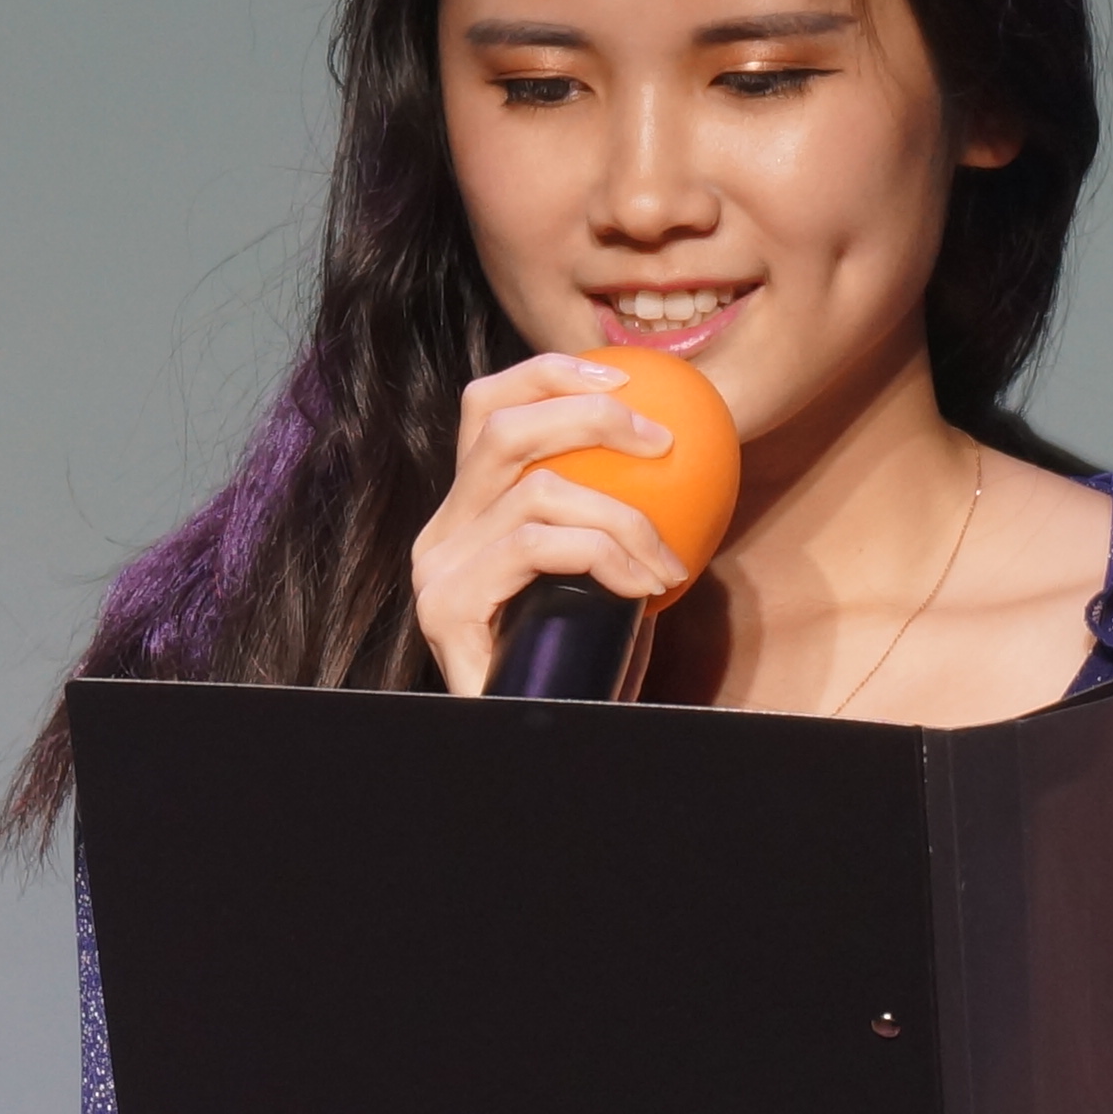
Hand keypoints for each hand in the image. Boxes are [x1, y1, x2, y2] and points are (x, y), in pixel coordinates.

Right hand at [411, 352, 696, 693]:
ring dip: (622, 517)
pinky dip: (602, 555)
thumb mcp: (600, 579)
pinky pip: (536, 547)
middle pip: (503, 426)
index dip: (549, 373)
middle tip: (661, 440)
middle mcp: (441, 532)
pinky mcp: (446, 607)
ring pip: (535, 491)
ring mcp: (437, 569)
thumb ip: (609, 522)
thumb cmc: (581, 665)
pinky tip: (643, 586)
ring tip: (666, 560)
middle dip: (591, 415)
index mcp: (467, 513)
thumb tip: (675, 459)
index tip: (622, 377)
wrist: (538, 740)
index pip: (488, 407)